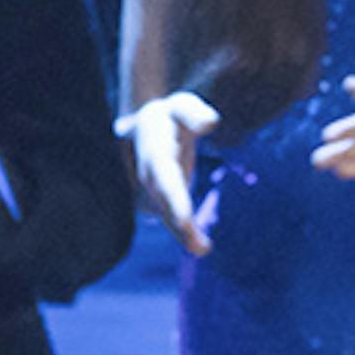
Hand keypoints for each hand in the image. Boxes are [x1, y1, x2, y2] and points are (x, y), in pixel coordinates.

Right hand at [128, 86, 219, 252]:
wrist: (142, 126)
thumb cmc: (170, 115)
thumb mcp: (182, 106)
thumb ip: (194, 113)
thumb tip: (212, 123)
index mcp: (152, 148)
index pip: (163, 176)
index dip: (173, 199)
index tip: (186, 221)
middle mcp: (145, 173)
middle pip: (162, 202)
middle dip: (179, 226)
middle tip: (200, 248)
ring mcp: (145, 189)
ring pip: (163, 215)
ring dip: (181, 234)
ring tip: (203, 249)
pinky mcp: (151, 200)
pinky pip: (166, 218)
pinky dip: (181, 233)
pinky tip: (200, 245)